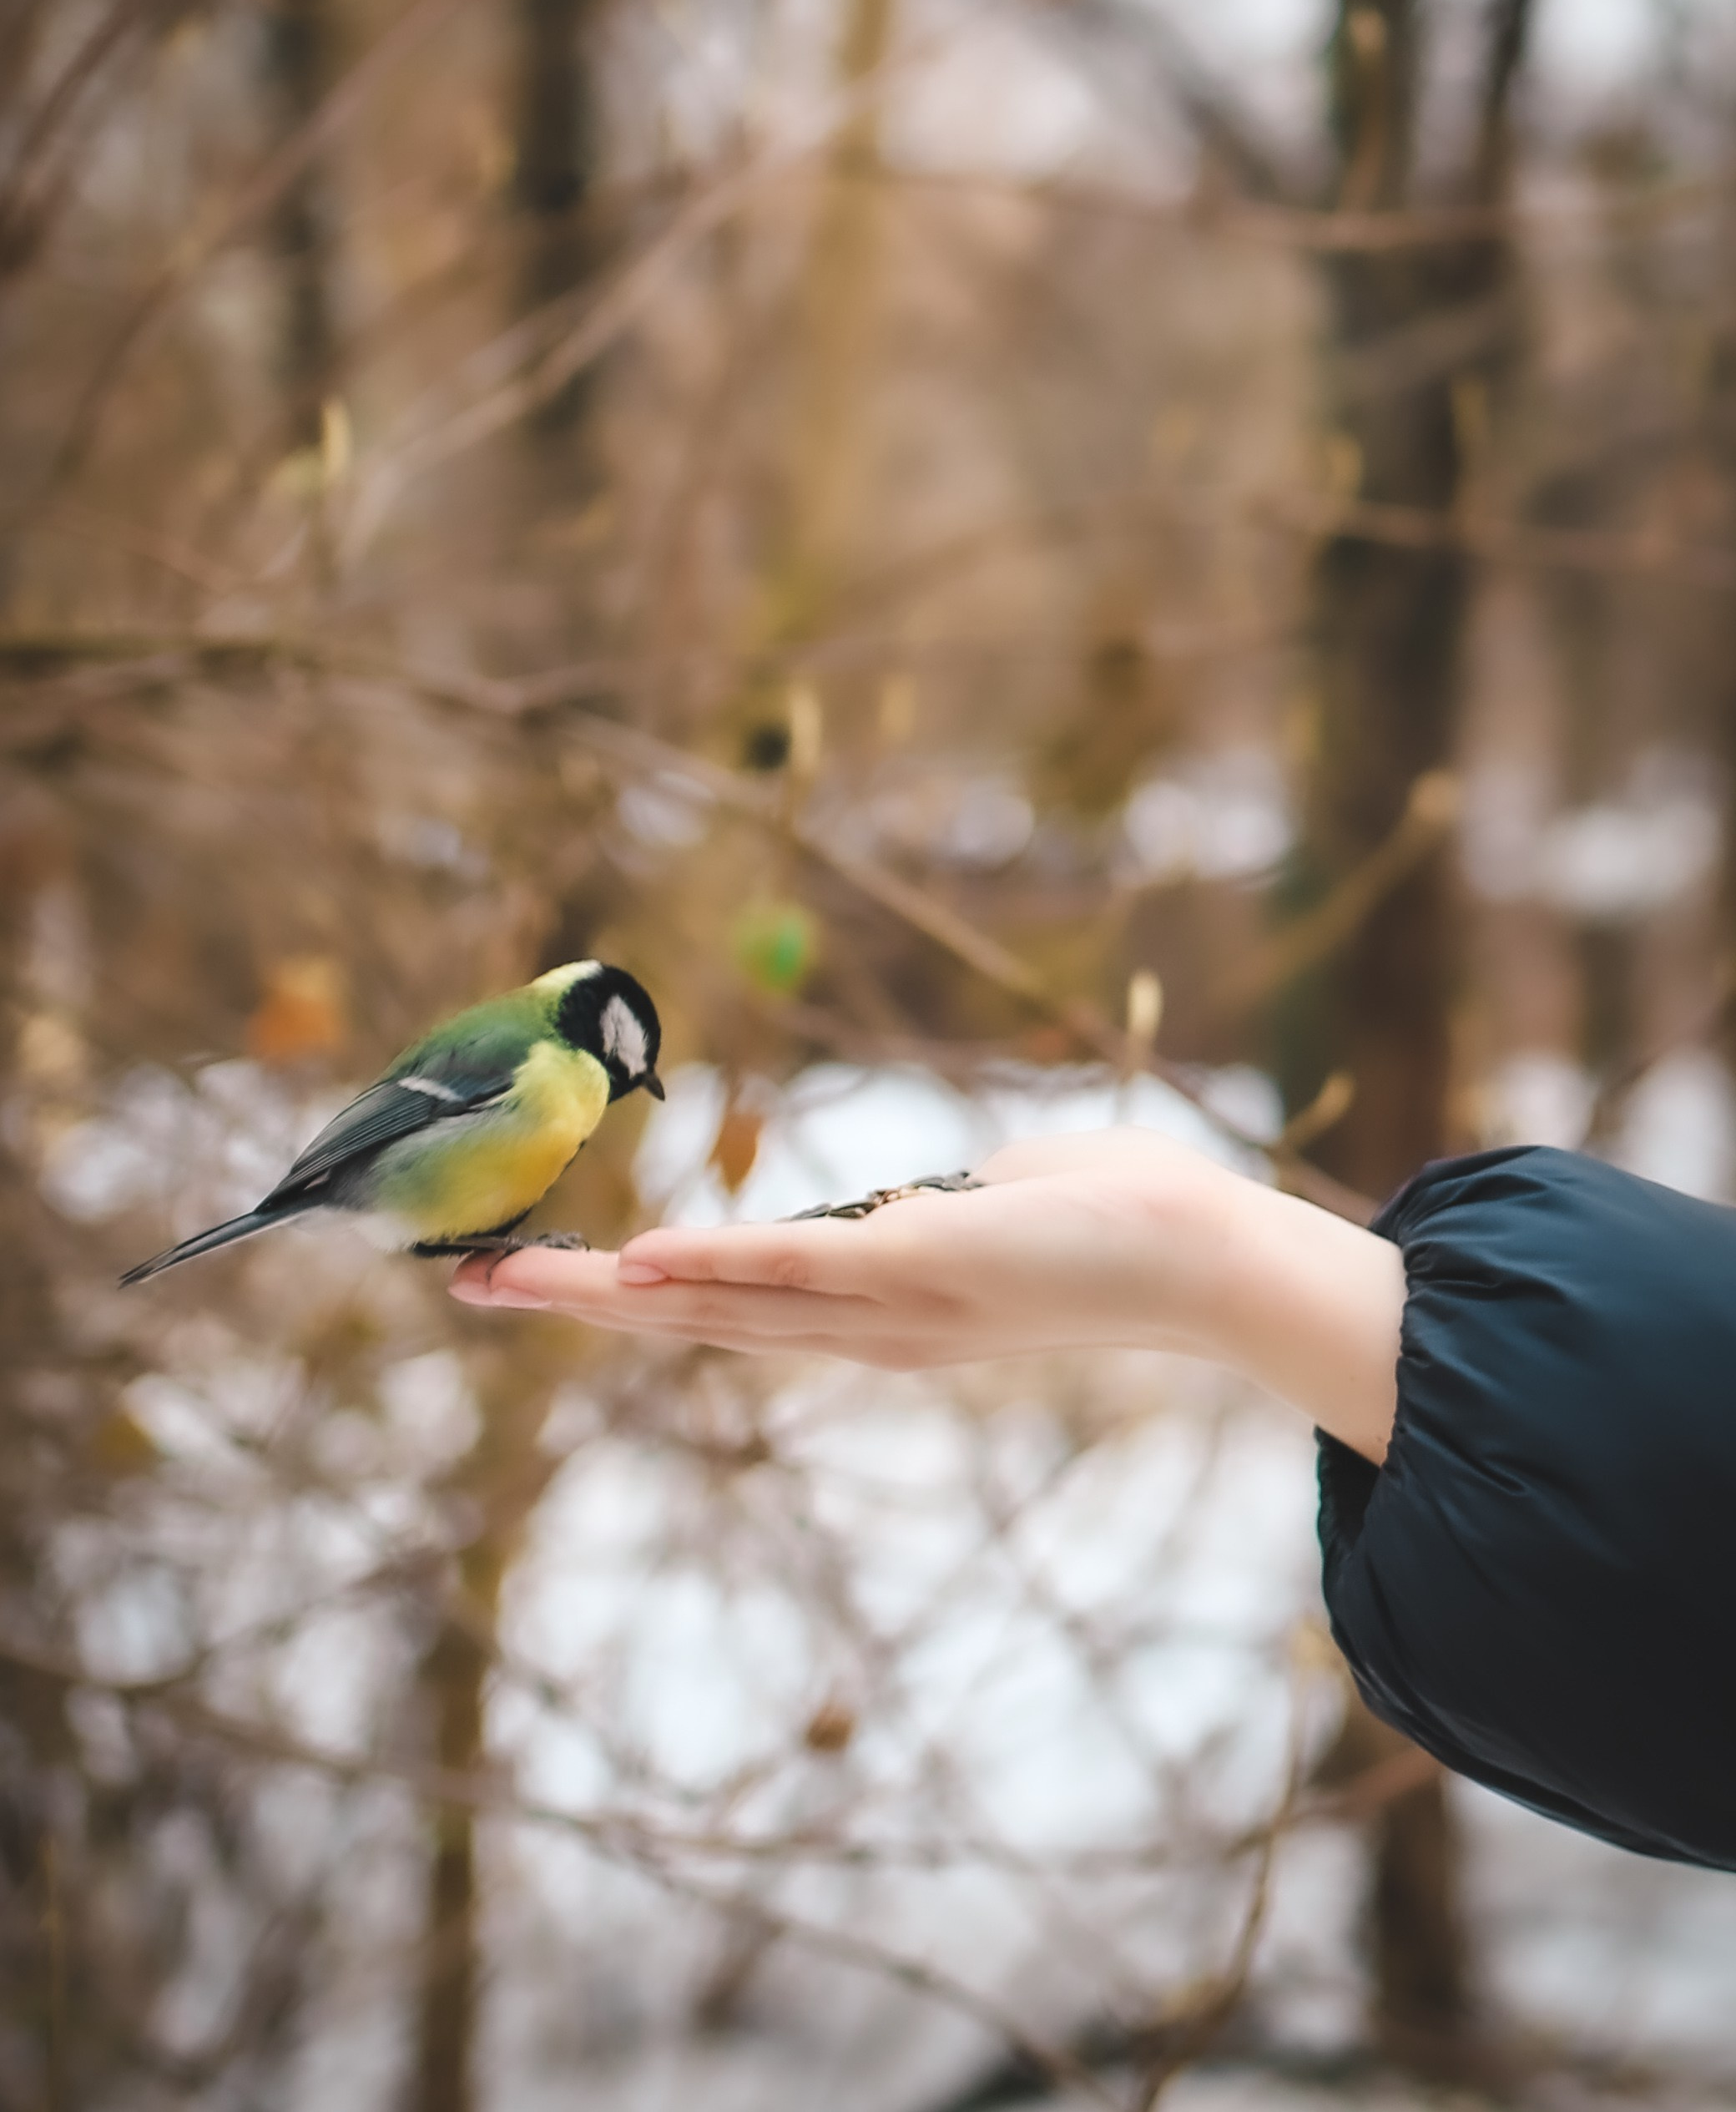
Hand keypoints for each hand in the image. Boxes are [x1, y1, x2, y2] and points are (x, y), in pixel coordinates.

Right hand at [448, 1127, 1404, 1460]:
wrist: (1207, 1258)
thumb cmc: (1114, 1219)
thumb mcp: (994, 1206)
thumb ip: (935, 1208)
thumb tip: (923, 1193)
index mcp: (879, 1313)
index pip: (732, 1308)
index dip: (636, 1300)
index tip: (549, 1282)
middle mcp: (868, 1329)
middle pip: (699, 1320)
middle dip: (584, 1306)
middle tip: (475, 1287)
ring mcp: (890, 1306)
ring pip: (727, 1303)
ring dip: (615, 1294)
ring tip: (513, 1278)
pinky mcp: (924, 1268)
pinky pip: (802, 1272)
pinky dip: (719, 1270)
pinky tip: (645, 1266)